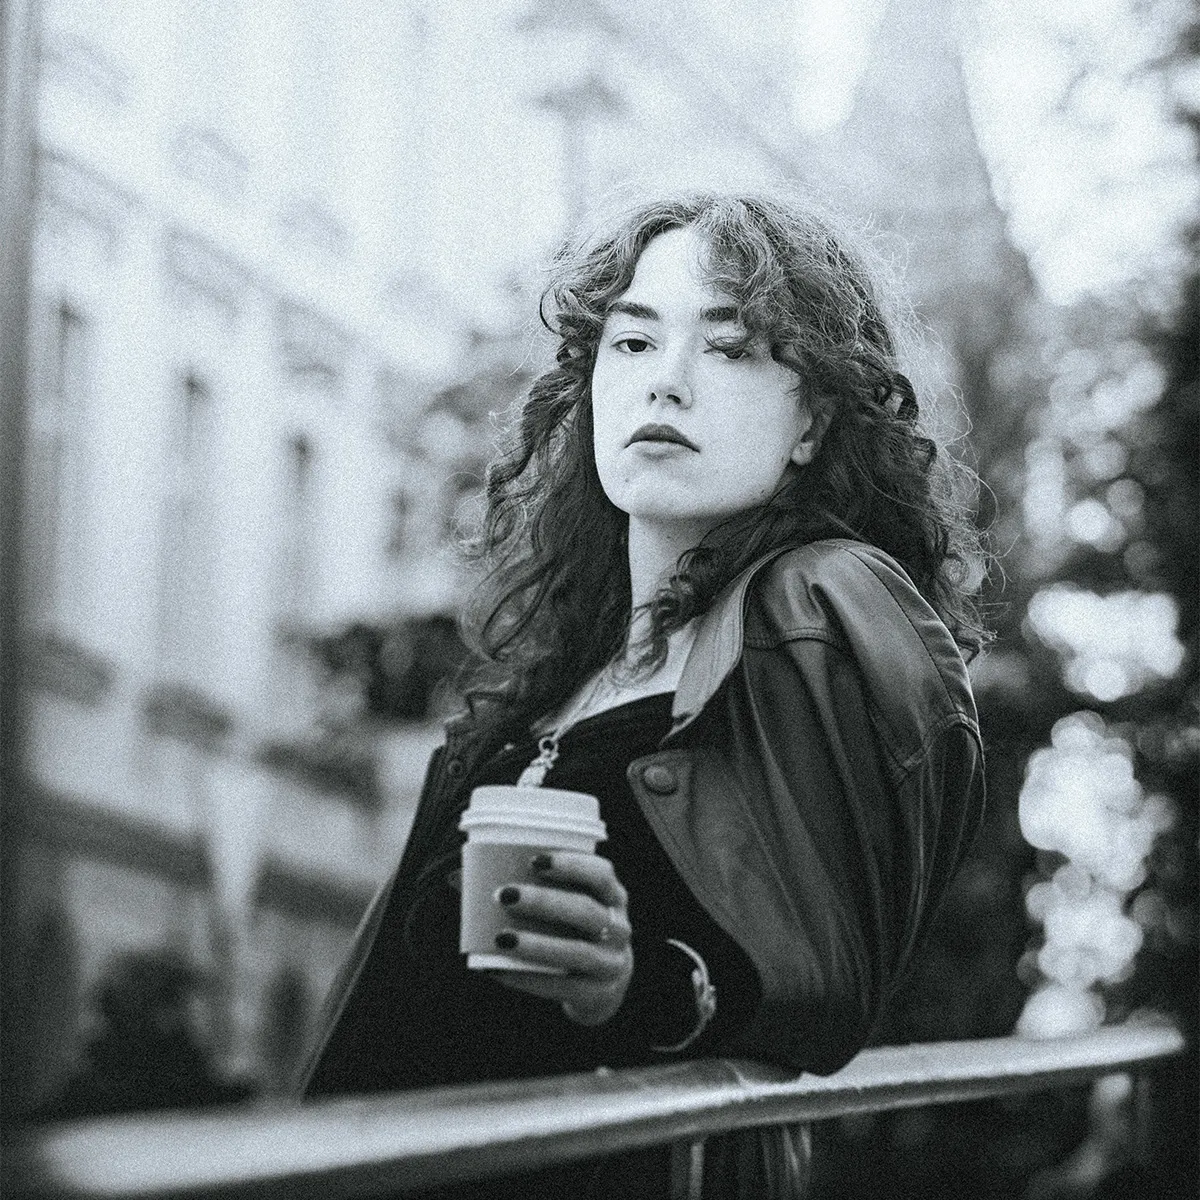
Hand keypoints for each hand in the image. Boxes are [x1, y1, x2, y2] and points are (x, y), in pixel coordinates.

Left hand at [487, 851, 633, 1026]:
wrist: (604, 983)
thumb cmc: (572, 930)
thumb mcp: (564, 905)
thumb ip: (524, 886)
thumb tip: (457, 877)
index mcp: (612, 896)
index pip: (601, 874)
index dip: (572, 864)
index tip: (534, 859)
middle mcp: (619, 927)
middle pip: (586, 911)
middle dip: (544, 901)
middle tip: (503, 894)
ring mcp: (611, 962)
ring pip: (576, 951)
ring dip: (537, 943)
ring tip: (501, 937)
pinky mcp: (595, 992)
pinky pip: (562, 986)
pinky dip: (528, 978)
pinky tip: (499, 970)